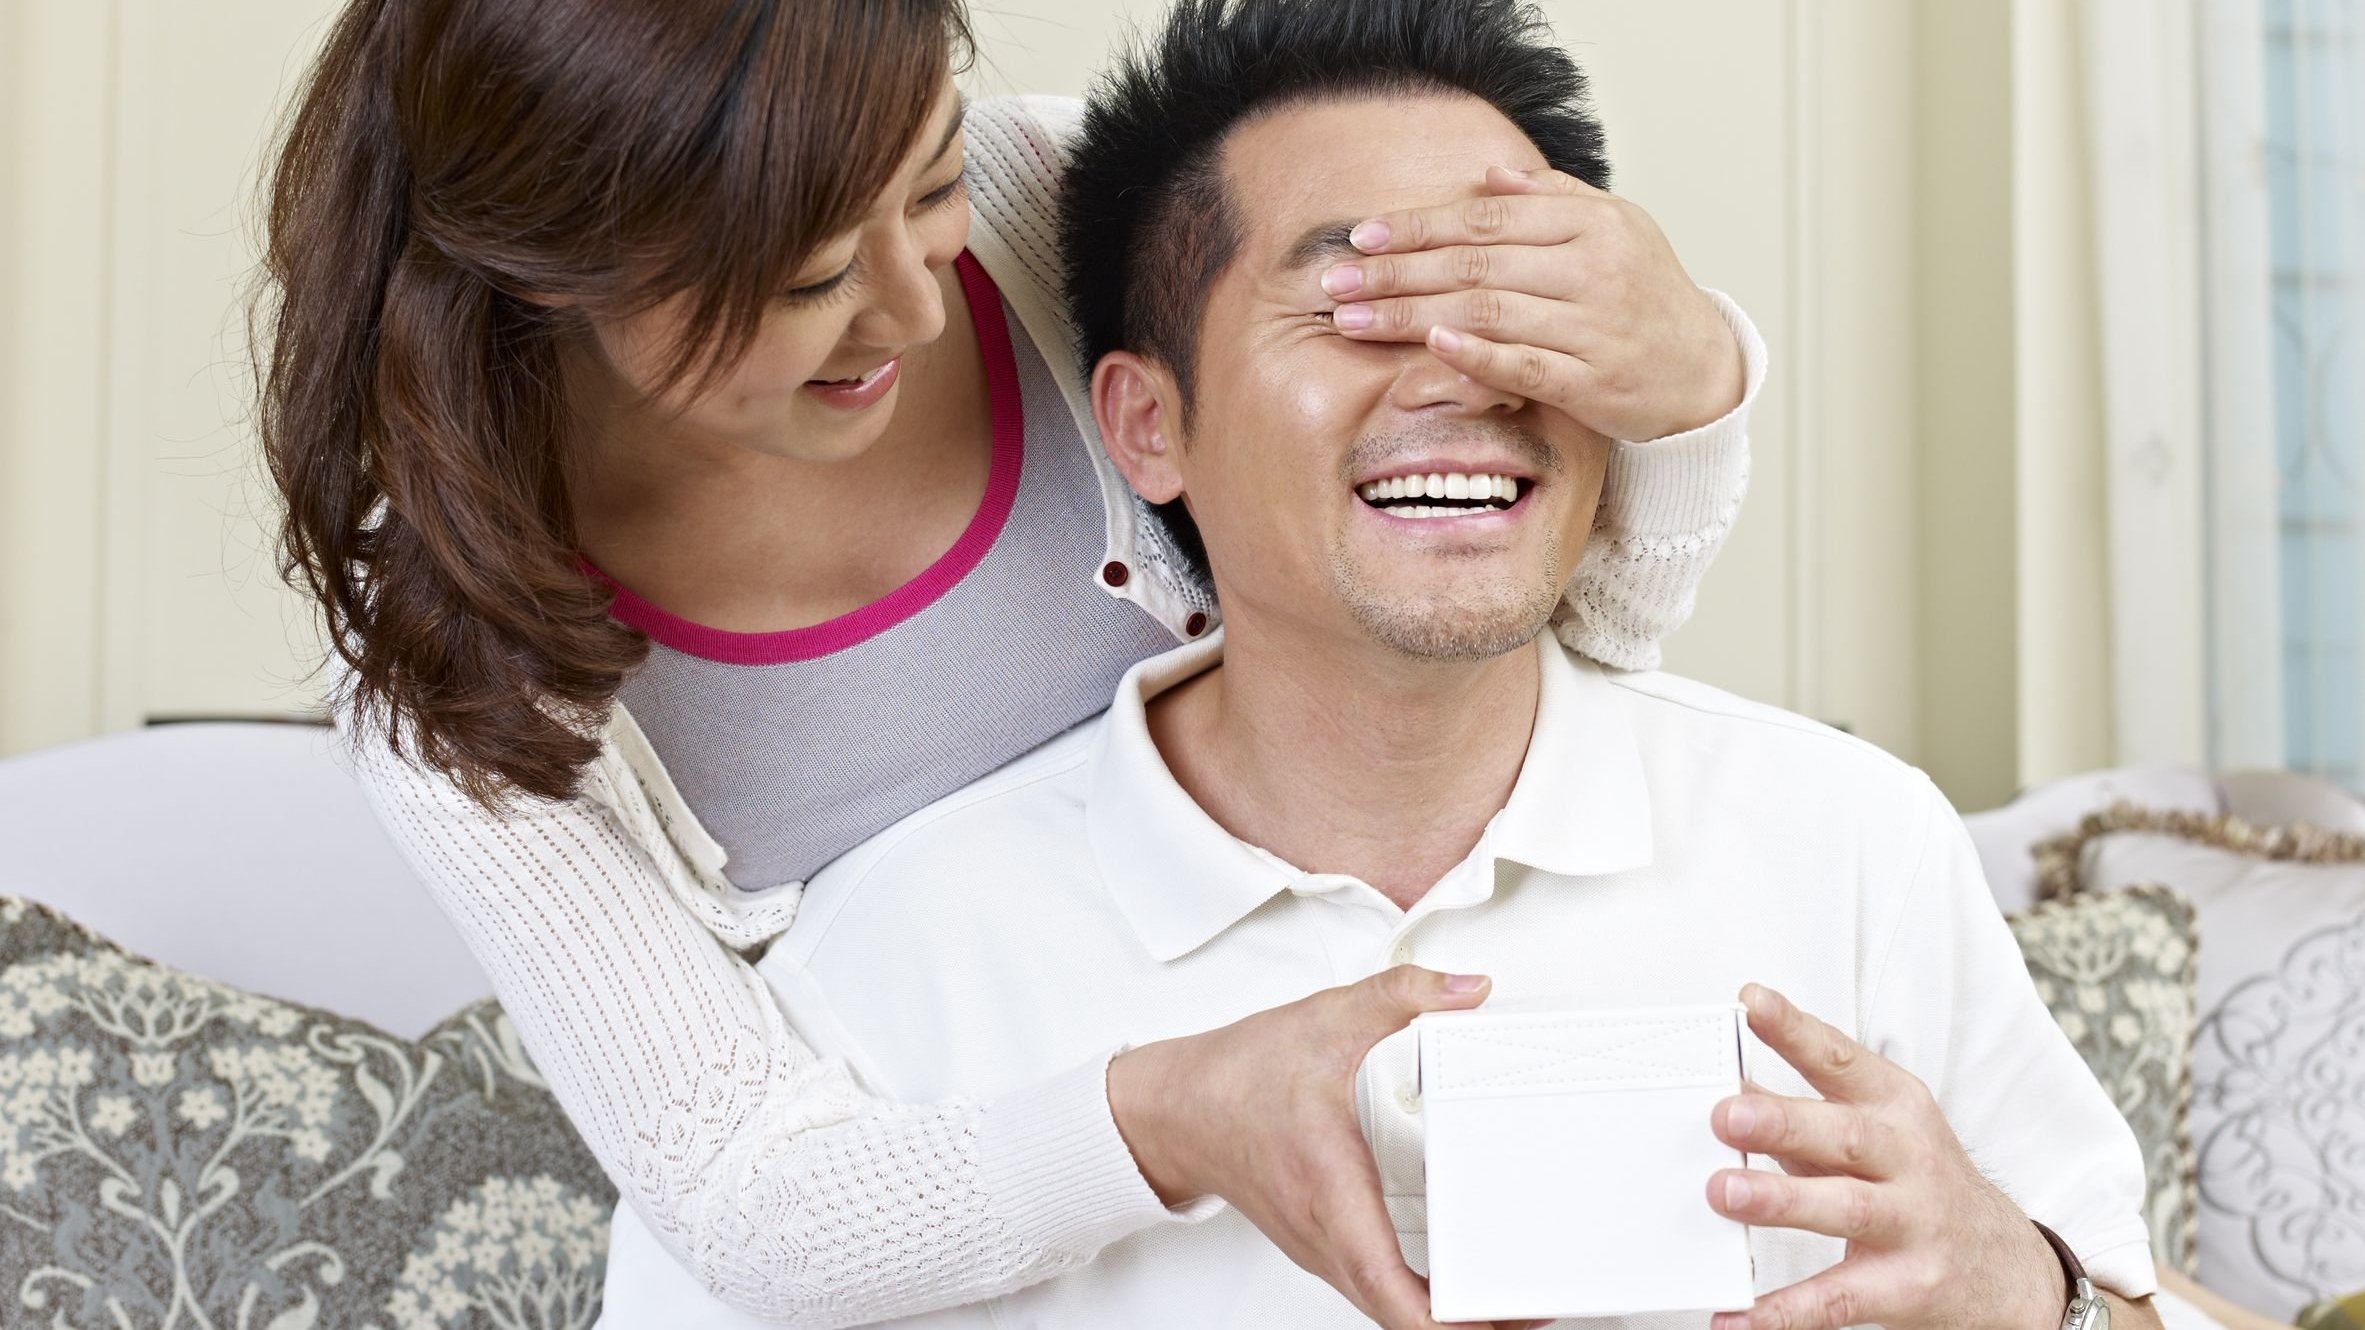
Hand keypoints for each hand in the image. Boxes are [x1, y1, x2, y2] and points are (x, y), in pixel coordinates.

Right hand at [1107, 967, 1540, 1329]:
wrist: (1175, 1108)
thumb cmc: (1235, 1079)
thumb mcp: (1326, 1021)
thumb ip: (1401, 996)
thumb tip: (1467, 989)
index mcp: (1330, 1189)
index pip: (1388, 1285)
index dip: (1444, 1318)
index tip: (1498, 1315)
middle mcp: (1325, 1234)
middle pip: (1399, 1314)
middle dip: (1468, 1323)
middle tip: (1530, 1307)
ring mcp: (1320, 1247)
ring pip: (1386, 1307)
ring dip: (1442, 1316)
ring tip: (1504, 1301)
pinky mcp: (1319, 1243)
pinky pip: (1374, 1288)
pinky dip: (1416, 1298)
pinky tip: (1449, 1280)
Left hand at [1323, 166, 1744, 441]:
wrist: (1703, 369)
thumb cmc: (1645, 294)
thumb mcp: (1614, 229)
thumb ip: (1552, 199)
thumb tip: (1488, 176)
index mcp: (1590, 225)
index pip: (1486, 220)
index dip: (1419, 226)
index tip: (1361, 237)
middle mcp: (1592, 270)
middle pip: (1476, 264)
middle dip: (1396, 272)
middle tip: (1336, 284)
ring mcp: (1594, 327)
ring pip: (1488, 313)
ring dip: (1412, 316)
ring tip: (1355, 322)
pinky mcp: (1595, 382)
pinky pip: (1526, 365)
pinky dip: (1476, 355)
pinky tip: (1430, 347)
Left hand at [1704, 984, 2067, 1329]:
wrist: (2005, 1268)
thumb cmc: (1917, 1185)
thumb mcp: (1872, 1133)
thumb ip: (1802, 1111)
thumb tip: (1727, 1081)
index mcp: (1896, 1108)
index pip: (1842, 1060)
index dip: (1797, 1031)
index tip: (1752, 1003)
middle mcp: (1910, 1159)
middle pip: (1846, 1135)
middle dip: (1785, 1121)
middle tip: (1725, 1114)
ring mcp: (1914, 1223)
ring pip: (1847, 1208)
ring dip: (1784, 1201)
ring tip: (1725, 1193)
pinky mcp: (1907, 1287)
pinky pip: (1839, 1299)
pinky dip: (1786, 1310)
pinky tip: (1737, 1314)